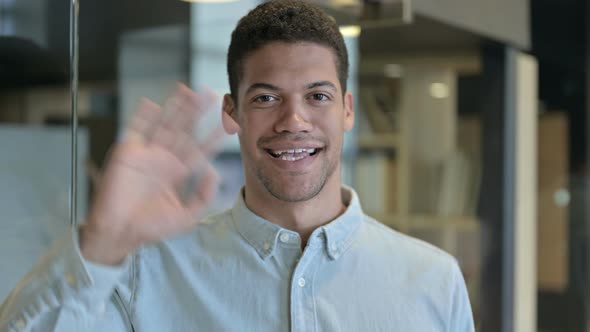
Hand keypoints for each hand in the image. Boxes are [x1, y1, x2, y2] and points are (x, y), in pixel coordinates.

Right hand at [80, 84, 220, 264]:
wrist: (119, 233)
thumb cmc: (151, 228)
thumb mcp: (188, 216)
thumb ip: (205, 196)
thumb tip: (215, 171)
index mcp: (179, 172)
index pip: (201, 148)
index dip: (214, 134)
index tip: (229, 120)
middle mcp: (164, 159)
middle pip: (185, 130)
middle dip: (197, 112)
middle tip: (211, 94)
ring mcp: (146, 154)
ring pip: (164, 125)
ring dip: (175, 108)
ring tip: (188, 90)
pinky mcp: (127, 153)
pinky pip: (136, 131)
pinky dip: (142, 117)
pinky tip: (152, 104)